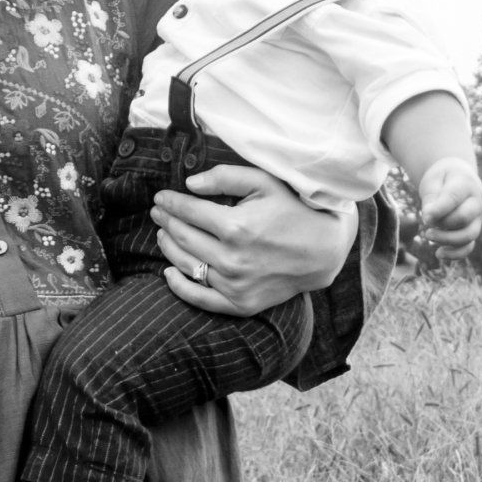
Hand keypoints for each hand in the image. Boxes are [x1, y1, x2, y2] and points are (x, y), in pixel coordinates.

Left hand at [151, 164, 353, 316]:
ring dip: (168, 247)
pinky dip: (179, 286)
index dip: (170, 203)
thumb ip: (225, 178)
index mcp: (236, 226)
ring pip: (186, 265)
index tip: (160, 198)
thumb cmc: (293, 211)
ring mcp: (235, 284)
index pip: (187, 212)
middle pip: (183, 237)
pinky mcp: (240, 303)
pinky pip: (200, 298)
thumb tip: (189, 184)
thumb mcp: (264, 183)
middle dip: (165, 221)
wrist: (323, 251)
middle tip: (158, 212)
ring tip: (163, 234)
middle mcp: (232, 258)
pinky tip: (169, 272)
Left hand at [416, 155, 481, 254]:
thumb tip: (429, 219)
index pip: (454, 198)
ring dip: (447, 240)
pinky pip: (469, 247)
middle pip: (464, 218)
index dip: (439, 210)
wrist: (457, 176)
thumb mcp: (433, 182)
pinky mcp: (473, 230)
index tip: (425, 217)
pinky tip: (438, 254)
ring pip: (469, 235)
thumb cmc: (442, 179)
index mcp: (466, 184)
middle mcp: (477, 202)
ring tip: (428, 236)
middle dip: (443, 225)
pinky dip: (455, 254)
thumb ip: (432, 199)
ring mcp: (478, 218)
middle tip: (426, 225)